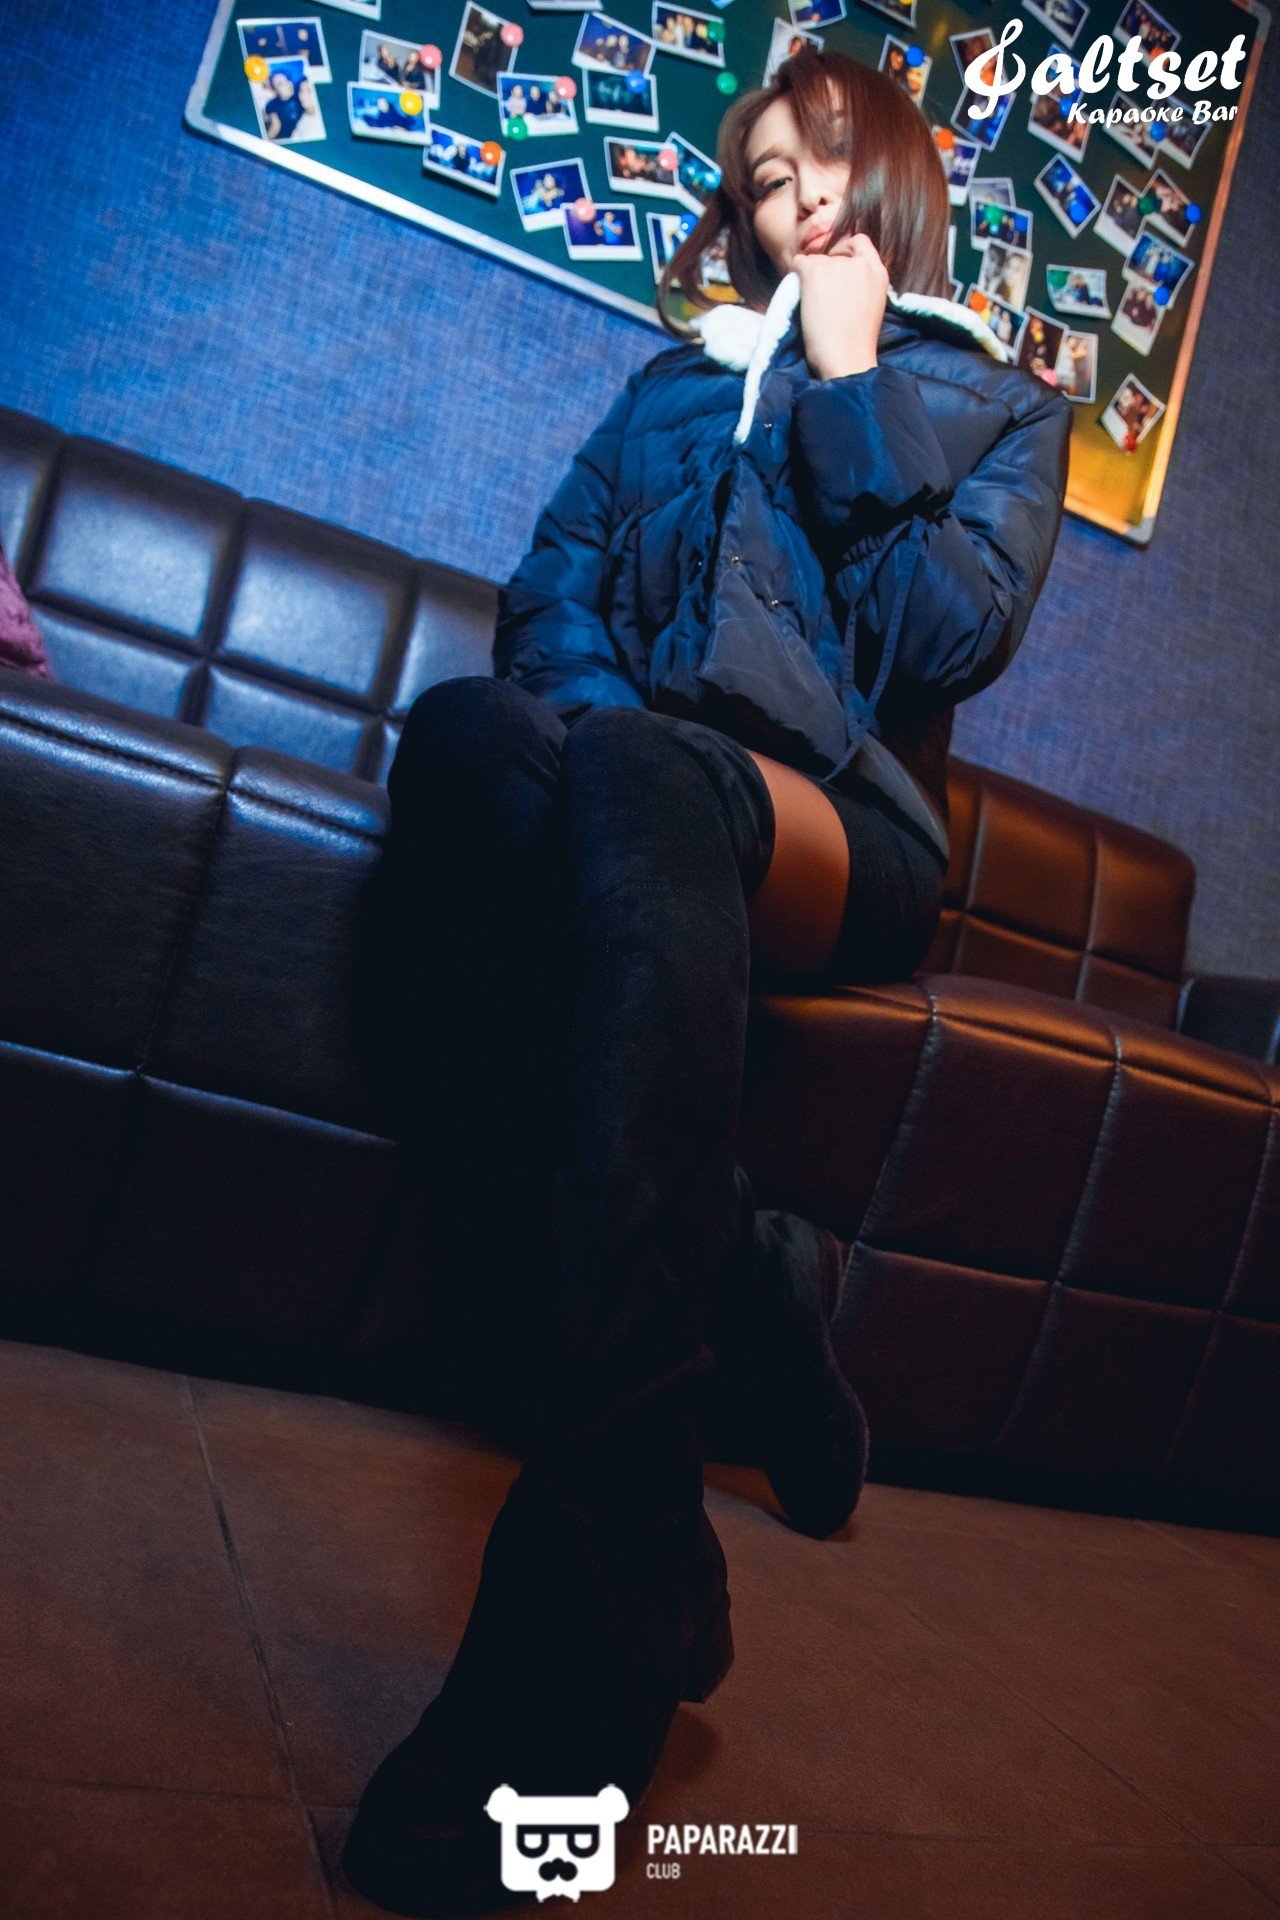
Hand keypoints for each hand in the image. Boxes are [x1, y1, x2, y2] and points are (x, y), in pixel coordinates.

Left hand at [793, 233, 888, 381]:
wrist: (846, 360)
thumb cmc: (856, 344)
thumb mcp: (871, 305)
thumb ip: (863, 283)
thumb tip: (841, 273)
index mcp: (878, 273)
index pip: (860, 242)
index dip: (845, 249)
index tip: (836, 263)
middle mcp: (859, 265)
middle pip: (834, 254)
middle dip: (825, 270)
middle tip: (822, 297)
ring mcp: (837, 267)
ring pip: (815, 261)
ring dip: (811, 278)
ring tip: (816, 306)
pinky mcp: (815, 273)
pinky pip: (798, 263)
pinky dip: (796, 276)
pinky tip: (802, 297)